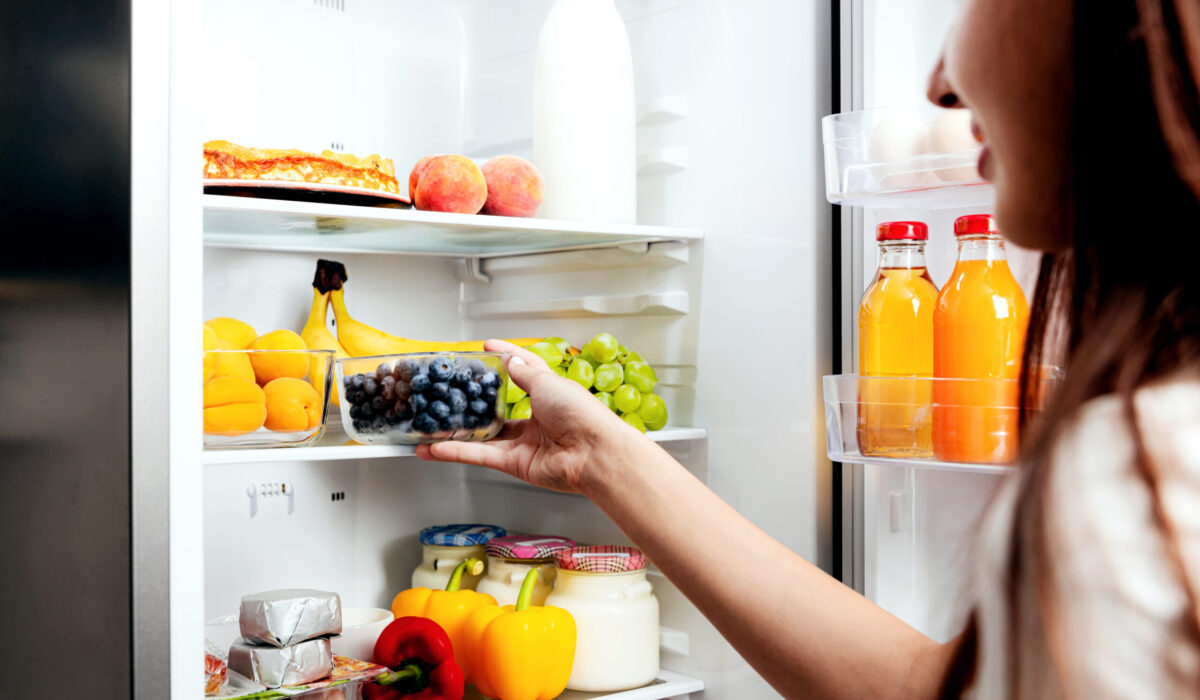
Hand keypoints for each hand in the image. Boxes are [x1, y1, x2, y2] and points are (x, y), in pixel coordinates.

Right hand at [416, 339, 640, 492]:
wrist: (594, 453)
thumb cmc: (581, 414)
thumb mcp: (548, 382)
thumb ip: (525, 373)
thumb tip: (512, 360)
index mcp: (552, 394)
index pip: (525, 371)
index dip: (507, 359)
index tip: (487, 348)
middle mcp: (539, 419)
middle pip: (500, 409)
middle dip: (476, 404)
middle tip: (451, 394)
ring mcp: (527, 443)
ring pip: (485, 437)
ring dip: (457, 434)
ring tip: (431, 428)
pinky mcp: (517, 464)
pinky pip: (481, 455)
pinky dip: (457, 452)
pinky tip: (435, 449)